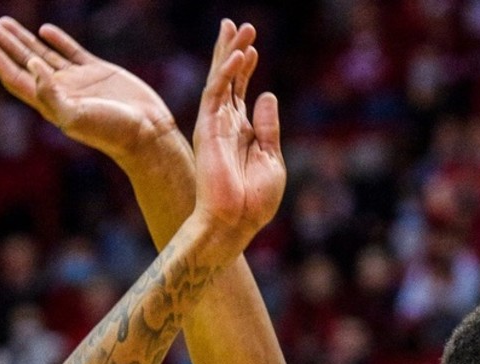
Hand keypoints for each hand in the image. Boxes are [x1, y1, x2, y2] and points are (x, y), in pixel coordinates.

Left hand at [0, 15, 178, 164]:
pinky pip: (73, 53)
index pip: (14, 76)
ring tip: (3, 22)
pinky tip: (46, 31)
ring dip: (23, 38)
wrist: (148, 134)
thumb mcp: (76, 116)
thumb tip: (31, 64)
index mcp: (50, 103)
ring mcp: (80, 81)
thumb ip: (50, 93)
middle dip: (1, 42)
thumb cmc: (112, 131)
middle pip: (23, 62)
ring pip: (44, 54)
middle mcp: (61, 91)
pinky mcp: (99, 73)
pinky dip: (59, 40)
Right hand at [192, 20, 284, 238]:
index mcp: (241, 133)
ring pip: (220, 80)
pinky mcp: (208, 130)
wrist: (235, 222)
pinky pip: (216, 95)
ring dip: (229, 53)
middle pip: (227, 80)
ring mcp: (214, 125)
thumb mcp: (271, 159)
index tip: (252, 48)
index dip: (245, 69)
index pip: (241, 93)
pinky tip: (238, 55)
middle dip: (232, 51)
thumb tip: (267, 94)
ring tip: (238, 28)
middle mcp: (225, 125)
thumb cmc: (254, 201)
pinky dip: (226, 74)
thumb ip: (268, 127)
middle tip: (239, 25)